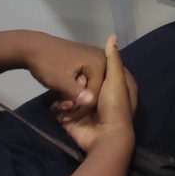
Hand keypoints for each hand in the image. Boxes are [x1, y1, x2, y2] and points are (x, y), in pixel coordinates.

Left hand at [22, 34, 107, 122]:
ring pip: (89, 87)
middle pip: (94, 90)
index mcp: (99, 62)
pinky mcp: (86, 61)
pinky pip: (85, 80)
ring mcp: (94, 59)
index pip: (97, 93)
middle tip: (60, 107)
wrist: (32, 46)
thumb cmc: (47, 62)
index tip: (66, 114)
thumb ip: (75, 92)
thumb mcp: (60, 80)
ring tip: (58, 102)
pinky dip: (74, 88)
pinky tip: (62, 94)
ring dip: (74, 97)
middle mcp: (102, 59)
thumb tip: (90, 102)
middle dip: (77, 102)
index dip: (82, 107)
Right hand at [60, 36, 136, 155]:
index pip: (97, 70)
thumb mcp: (114, 79)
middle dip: (73, 82)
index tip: (82, 62)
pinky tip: (62, 108)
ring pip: (69, 94)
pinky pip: (61, 108)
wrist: (104, 139)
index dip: (89, 67)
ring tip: (67, 97)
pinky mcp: (72, 119)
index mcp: (113, 86)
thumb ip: (113, 59)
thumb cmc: (113, 106)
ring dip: (65, 96)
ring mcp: (84, 108)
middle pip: (80, 82)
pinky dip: (60, 108)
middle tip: (73, 80)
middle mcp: (99, 96)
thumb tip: (113, 37)